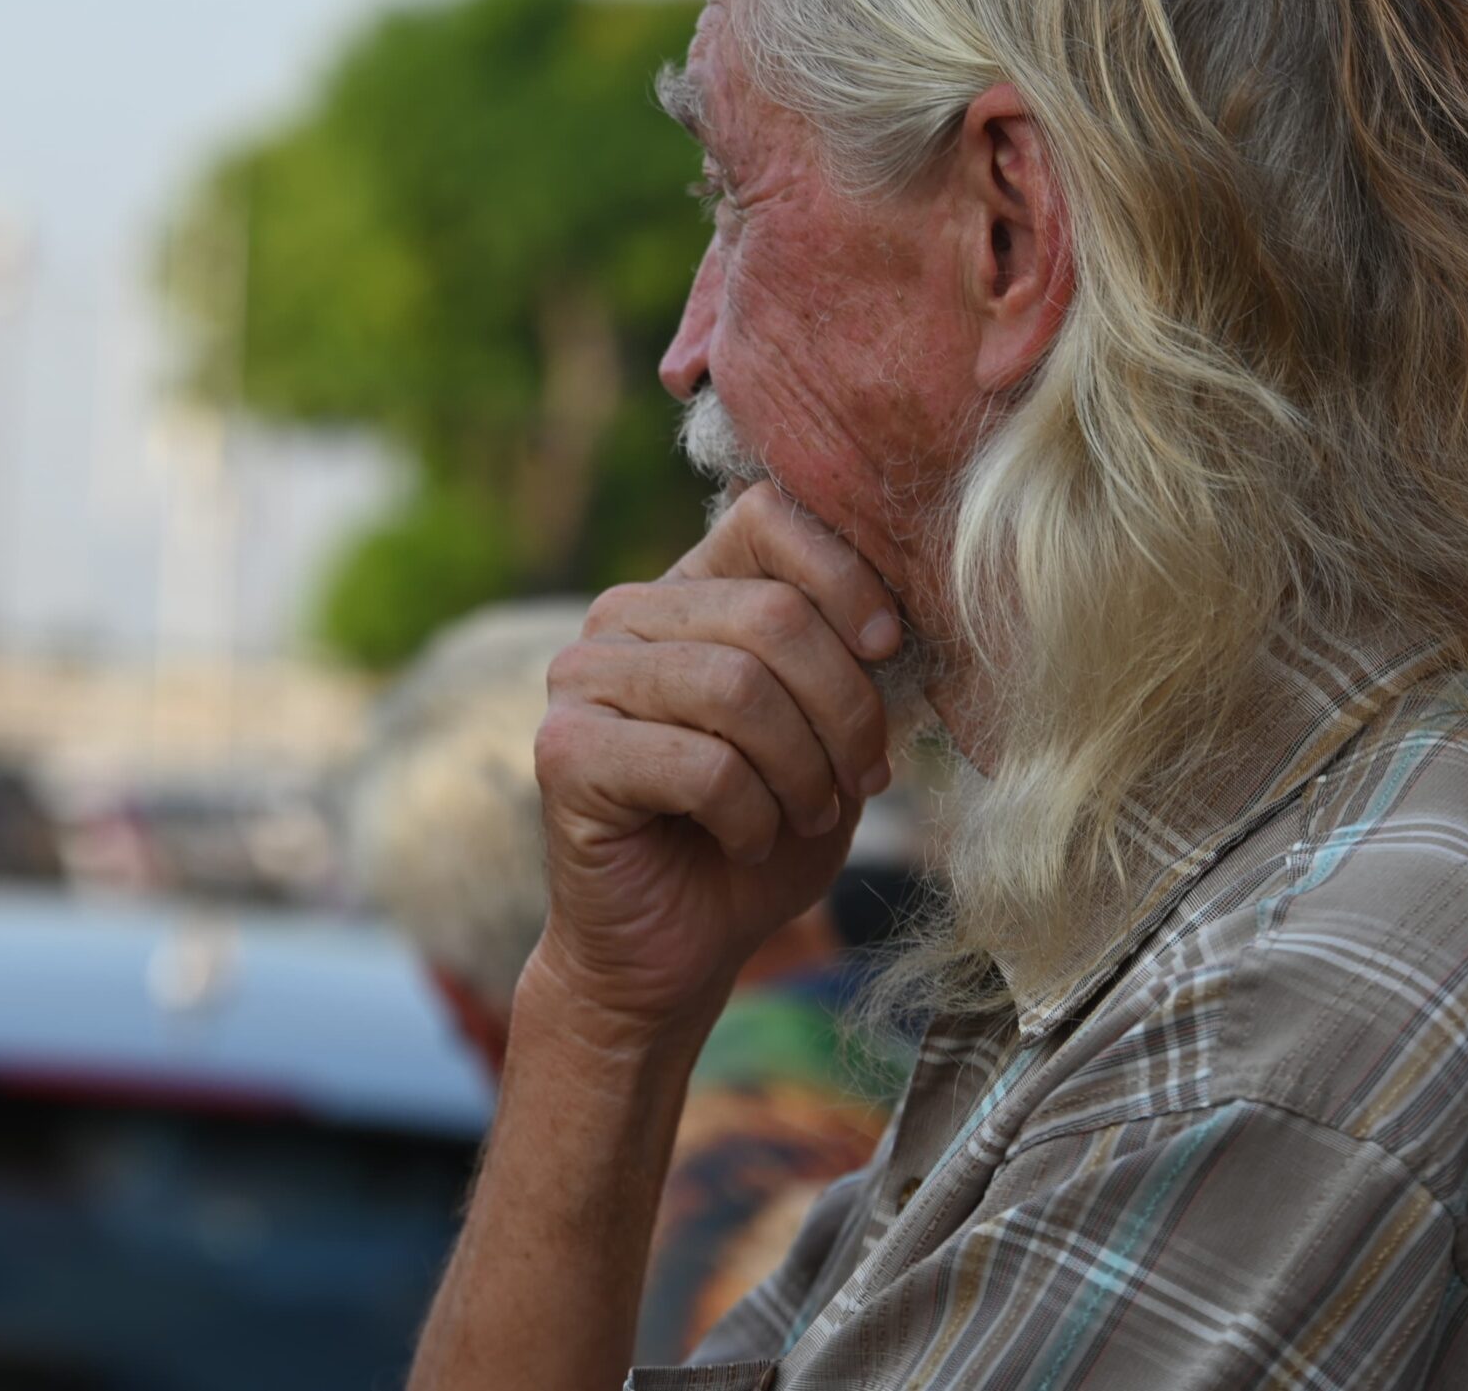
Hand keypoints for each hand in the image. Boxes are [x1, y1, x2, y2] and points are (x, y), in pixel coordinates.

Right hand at [529, 482, 900, 1033]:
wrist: (675, 949)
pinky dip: (751, 815)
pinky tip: (744, 840)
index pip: (768, 517)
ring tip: (803, 814)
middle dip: (842, 709)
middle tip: (858, 779)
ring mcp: (580, 679)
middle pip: (770, 614)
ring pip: (737, 687)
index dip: (845, 577)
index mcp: (686, 590)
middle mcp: (622, 617)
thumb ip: (847, 658)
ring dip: (801, 771)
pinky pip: (701, 764)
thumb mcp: (827, 732)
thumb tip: (903, 614)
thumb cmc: (762, 834)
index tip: (887, 649)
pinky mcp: (564, 753)